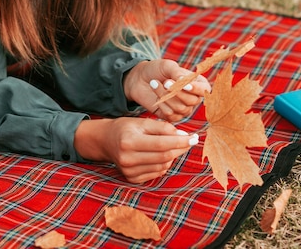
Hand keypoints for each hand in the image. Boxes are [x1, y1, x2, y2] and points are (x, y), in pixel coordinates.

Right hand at [74, 117, 198, 182]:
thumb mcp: (142, 122)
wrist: (106, 141)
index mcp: (129, 141)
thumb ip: (163, 128)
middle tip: (190, 140)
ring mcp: (129, 171)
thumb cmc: (126, 128)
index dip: (181, 141)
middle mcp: (127, 159)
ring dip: (173, 155)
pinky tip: (161, 155)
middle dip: (181, 148)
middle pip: (164, 156)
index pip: (162, 144)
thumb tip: (184, 135)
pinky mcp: (132, 178)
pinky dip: (164, 163)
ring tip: (172, 145)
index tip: (194, 137)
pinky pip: (157, 172)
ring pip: (163, 165)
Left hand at [124, 59, 210, 121]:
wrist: (139, 79)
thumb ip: (177, 72)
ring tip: (155, 83)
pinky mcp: (172, 116)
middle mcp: (193, 97)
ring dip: (166, 96)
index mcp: (197, 83)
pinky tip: (156, 96)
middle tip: (166, 82)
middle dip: (177, 92)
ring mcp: (183, 108)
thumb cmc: (156, 70)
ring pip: (180, 108)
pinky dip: (161, 104)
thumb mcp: (167, 66)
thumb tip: (185, 81)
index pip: (204, 89)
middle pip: (192, 101)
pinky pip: (170, 115)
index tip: (185, 85)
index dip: (196, 89)